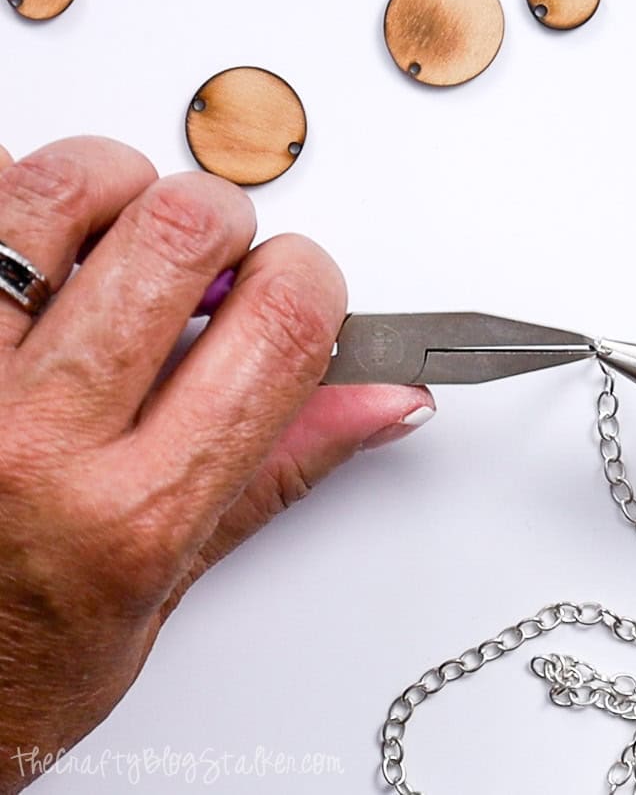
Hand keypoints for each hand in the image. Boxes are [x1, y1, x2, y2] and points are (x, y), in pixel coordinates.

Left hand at [0, 138, 434, 792]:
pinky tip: (33, 250)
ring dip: (115, 186)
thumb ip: (280, 467)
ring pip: (56, 194)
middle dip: (222, 220)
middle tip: (216, 252)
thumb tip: (382, 402)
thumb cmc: (14, 663)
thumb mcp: (169, 581)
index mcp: (130, 513)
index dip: (311, 282)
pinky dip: (13, 197)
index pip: (276, 335)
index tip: (299, 285)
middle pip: (176, 237)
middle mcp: (29, 441)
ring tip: (120, 233)